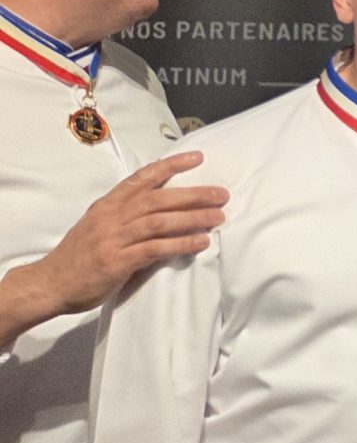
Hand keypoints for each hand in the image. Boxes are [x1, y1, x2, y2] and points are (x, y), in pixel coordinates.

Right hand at [27, 153, 227, 317]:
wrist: (49, 283)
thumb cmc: (78, 256)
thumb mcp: (98, 226)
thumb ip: (126, 216)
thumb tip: (163, 210)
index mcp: (107, 205)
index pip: (142, 178)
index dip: (171, 166)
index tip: (197, 158)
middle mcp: (110, 217)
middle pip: (158, 199)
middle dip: (193, 194)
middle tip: (222, 194)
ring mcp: (113, 239)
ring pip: (160, 221)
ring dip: (193, 218)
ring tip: (219, 217)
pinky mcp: (117, 261)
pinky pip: (155, 249)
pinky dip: (181, 244)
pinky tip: (201, 243)